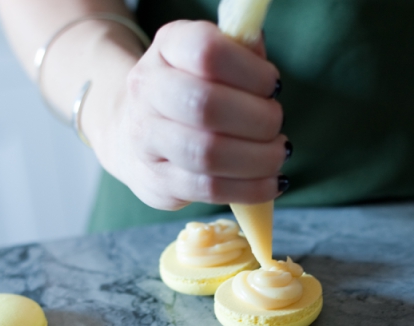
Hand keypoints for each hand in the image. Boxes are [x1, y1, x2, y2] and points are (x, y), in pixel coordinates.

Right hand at [93, 20, 286, 210]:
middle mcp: (147, 89)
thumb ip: (245, 54)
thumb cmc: (192, 91)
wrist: (136, 133)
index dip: (252, 72)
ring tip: (278, 155)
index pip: (207, 52)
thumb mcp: (213, 60)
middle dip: (259, 120)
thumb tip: (268, 71)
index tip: (273, 87)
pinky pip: (210, 189)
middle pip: (207, 106)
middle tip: (276, 125)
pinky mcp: (157, 182)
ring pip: (207, 154)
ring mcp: (146, 139)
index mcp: (168, 47)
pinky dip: (251, 189)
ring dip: (258, 159)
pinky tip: (271, 183)